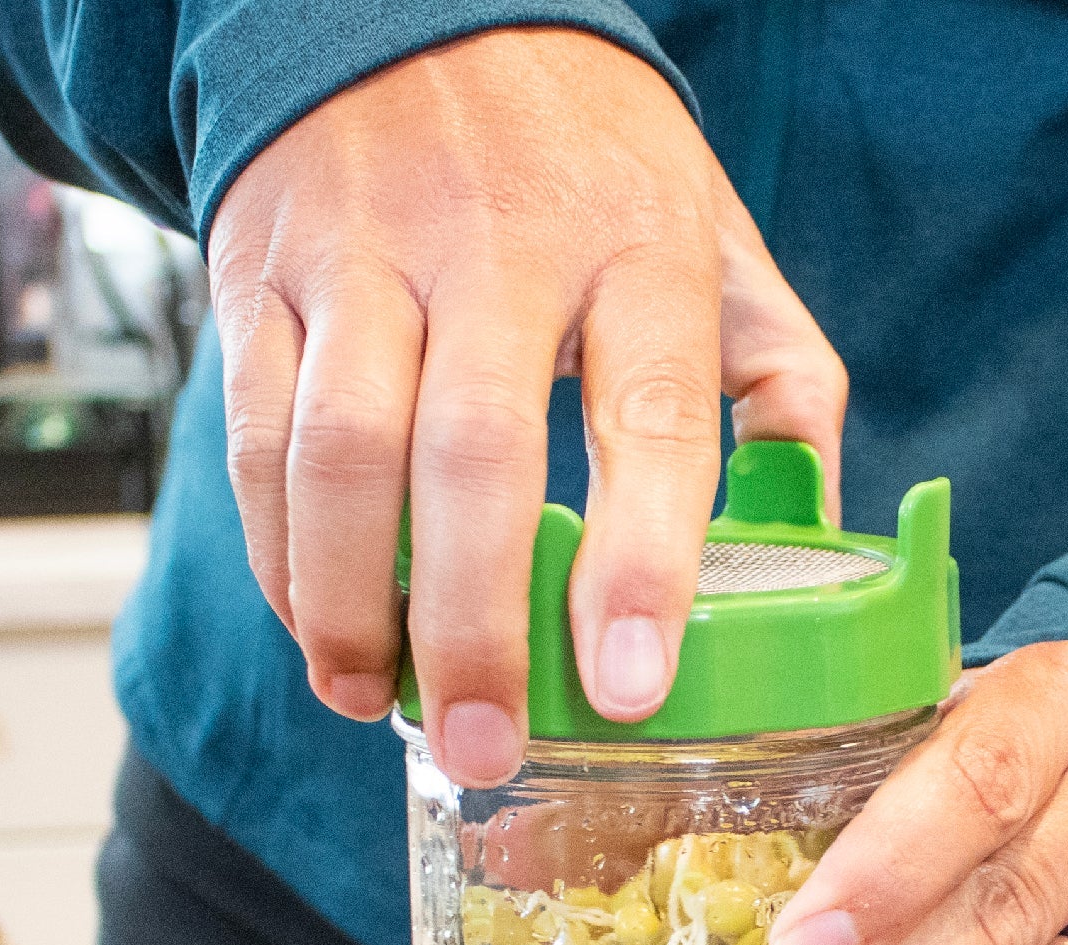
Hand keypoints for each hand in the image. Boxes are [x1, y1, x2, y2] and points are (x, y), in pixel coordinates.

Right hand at [208, 27, 846, 786]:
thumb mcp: (714, 236)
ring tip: (380, 704)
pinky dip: (278, 553)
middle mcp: (494, 241)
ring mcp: (362, 252)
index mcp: (636, 243)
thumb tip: (814, 529)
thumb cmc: (584, 159)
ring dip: (351, 604)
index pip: (648, 414)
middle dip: (474, 626)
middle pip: (472, 456)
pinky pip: (253, 433)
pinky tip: (320, 628)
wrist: (411, 7)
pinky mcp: (261, 271)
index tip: (630, 686)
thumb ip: (777, 381)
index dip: (639, 561)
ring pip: (336, 452)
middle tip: (486, 747)